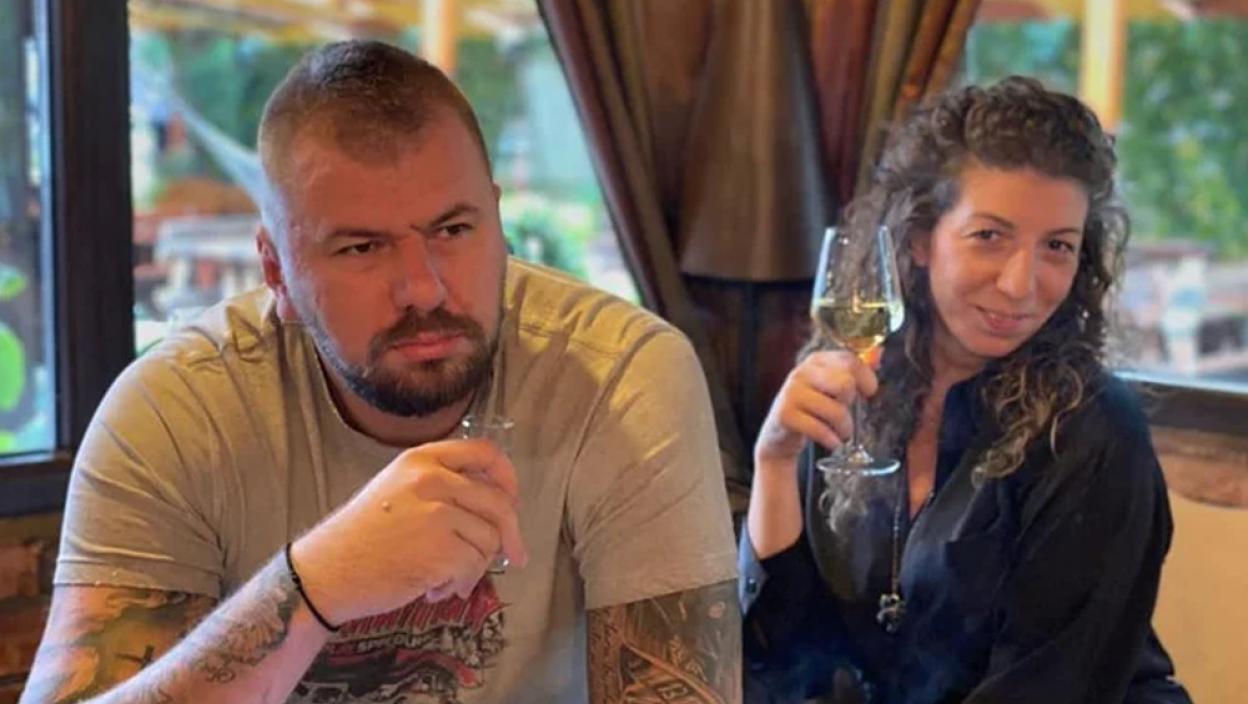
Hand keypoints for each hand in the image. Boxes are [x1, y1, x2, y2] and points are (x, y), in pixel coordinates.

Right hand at [290, 439, 528, 625]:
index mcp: (422, 458)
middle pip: (499, 502)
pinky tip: (435, 590)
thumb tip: (498, 502)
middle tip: (514, 556)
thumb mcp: (398, 489)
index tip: (513, 500)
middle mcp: (432, 479)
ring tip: (446, 578)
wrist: (327, 572)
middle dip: (510, 535)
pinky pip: (474, 567)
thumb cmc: (362, 537)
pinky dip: (461, 584)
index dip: (507, 478)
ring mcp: (437, 513)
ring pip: (490, 540)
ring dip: (475, 567)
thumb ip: (443, 485)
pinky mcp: (441, 549)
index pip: (485, 452)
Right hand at [754, 350, 878, 468]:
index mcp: (816, 361)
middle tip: (844, 412)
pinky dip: (831, 440)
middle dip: (851, 403)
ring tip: (841, 433)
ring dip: (844, 428)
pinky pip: (820, 429)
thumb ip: (852, 372)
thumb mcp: (829, 386)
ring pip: (836, 411)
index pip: (849, 360)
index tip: (869, 392)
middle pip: (845, 384)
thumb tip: (879, 355)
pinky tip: (832, 443)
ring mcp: (791, 393)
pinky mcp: (785, 415)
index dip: (866, 377)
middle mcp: (801, 373)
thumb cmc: (811, 409)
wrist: (778, 436)